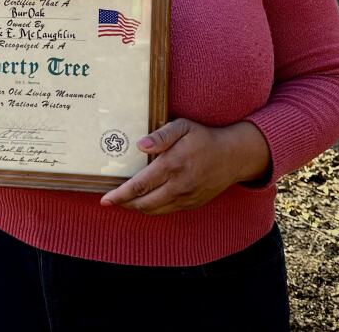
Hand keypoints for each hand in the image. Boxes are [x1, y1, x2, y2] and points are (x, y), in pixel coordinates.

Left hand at [99, 119, 269, 215]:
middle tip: (110, 201)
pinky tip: (145, 201)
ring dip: (137, 208)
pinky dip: (152, 209)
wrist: (233, 156)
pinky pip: (167, 211)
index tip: (105, 199)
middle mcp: (179, 185)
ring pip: (154, 210)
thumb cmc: (204, 138)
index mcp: (172, 165)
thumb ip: (161, 135)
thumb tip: (141, 145)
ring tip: (124, 201)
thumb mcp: (183, 127)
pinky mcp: (192, 204)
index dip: (120, 195)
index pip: (139, 185)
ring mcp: (187, 197)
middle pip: (144, 203)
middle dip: (124, 204)